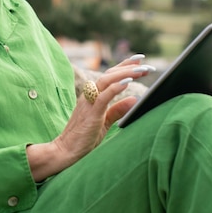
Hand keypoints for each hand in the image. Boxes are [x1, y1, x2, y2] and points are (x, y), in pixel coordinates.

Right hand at [26, 55, 154, 181]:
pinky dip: (116, 87)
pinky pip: (103, 96)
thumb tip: (134, 99)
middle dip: (128, 67)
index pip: (109, 76)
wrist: (66, 151)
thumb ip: (117, 110)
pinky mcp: (90, 113)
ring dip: (125, 73)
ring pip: (106, 80)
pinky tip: (128, 82)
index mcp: (92, 97)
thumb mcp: (105, 122)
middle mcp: (89, 96)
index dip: (124, 66)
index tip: (139, 60)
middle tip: (146, 63)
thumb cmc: (83, 138)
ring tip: (140, 69)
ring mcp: (89, 103)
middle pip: (109, 74)